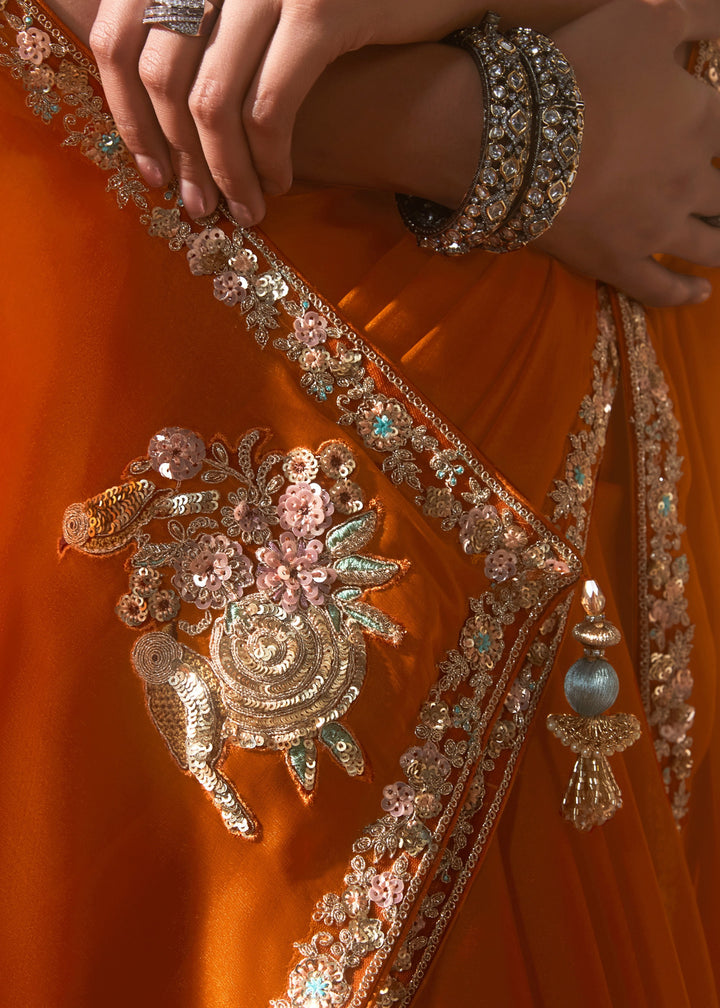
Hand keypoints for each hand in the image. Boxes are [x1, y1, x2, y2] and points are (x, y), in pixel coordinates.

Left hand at [88, 0, 496, 222]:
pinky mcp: (320, 13)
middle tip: (197, 206)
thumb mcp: (252, 8)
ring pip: (212, 102)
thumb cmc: (335, 5)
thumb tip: (149, 117)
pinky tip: (281, 182)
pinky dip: (268, 159)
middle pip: (159, 76)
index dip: (124, 113)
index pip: (117, 36)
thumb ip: (201, 39)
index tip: (149, 170)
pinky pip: (271, 109)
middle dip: (176, 156)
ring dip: (224, 172)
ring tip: (242, 209)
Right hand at [535, 0, 719, 304]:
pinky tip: (701, 294)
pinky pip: (661, 289)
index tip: (718, 136)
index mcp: (704, 120)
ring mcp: (658, 229)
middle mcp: (692, 180)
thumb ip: (701, 15)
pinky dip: (685, 293)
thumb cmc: (582, 68)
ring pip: (711, 245)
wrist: (515, 136)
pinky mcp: (619, 263)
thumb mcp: (648, 16)